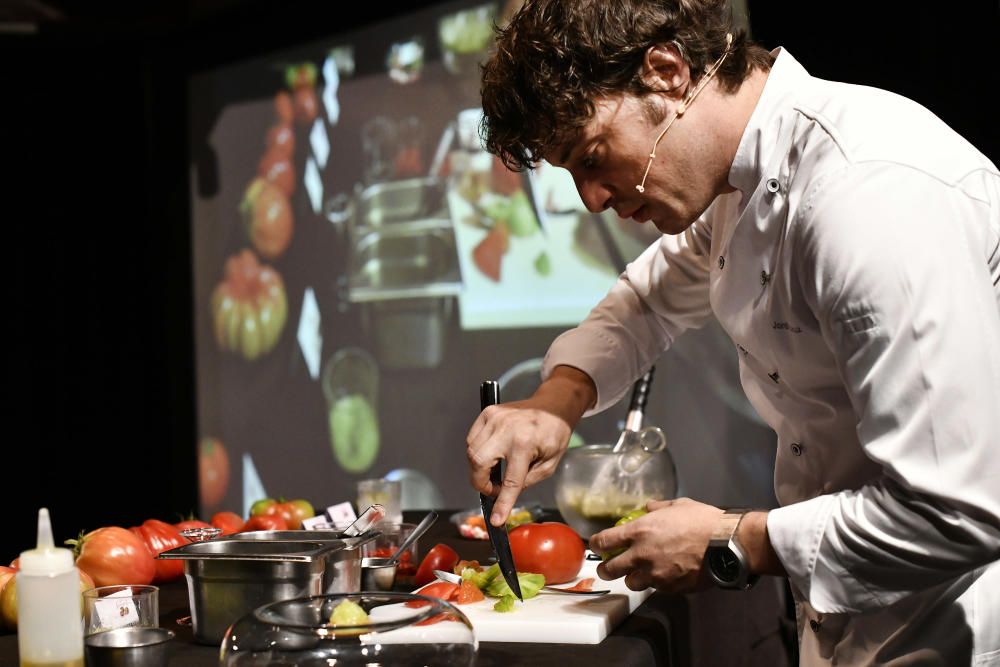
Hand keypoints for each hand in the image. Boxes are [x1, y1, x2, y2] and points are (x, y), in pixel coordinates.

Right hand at [466, 366, 594, 525]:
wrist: (553, 406)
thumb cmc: (554, 433)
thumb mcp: (549, 463)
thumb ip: (527, 481)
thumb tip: (506, 496)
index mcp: (525, 443)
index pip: (510, 480)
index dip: (502, 503)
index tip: (496, 519)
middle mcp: (505, 429)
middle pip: (478, 462)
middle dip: (481, 482)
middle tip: (494, 488)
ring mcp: (494, 418)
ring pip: (471, 451)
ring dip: (479, 468)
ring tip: (496, 471)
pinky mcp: (488, 413)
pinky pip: (472, 439)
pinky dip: (477, 452)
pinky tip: (491, 455)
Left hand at [590, 498, 723, 593]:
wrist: (725, 544)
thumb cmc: (702, 520)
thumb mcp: (677, 506)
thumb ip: (657, 508)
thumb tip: (648, 508)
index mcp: (640, 531)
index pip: (605, 541)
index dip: (596, 544)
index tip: (597, 545)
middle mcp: (642, 555)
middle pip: (611, 569)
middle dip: (606, 568)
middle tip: (608, 566)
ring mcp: (655, 575)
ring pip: (631, 583)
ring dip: (632, 578)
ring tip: (639, 572)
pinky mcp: (670, 588)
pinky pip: (655, 589)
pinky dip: (655, 583)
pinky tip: (664, 575)